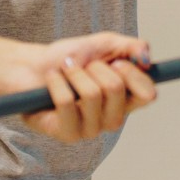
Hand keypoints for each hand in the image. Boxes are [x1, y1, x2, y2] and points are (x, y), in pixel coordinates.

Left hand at [18, 32, 157, 141]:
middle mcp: (113, 118)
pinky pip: (66, 103)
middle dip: (96, 66)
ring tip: (66, 69)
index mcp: (127, 99)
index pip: (148, 94)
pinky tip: (52, 80)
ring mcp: (91, 129)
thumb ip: (131, 46)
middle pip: (116, 88)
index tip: (116, 62)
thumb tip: (147, 58)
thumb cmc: (69, 58)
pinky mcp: (68, 134)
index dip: (132, 74)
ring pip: (91, 95)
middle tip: (84, 65)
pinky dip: (57, 82)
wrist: (32, 67)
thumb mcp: (103, 45)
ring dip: (75, 72)